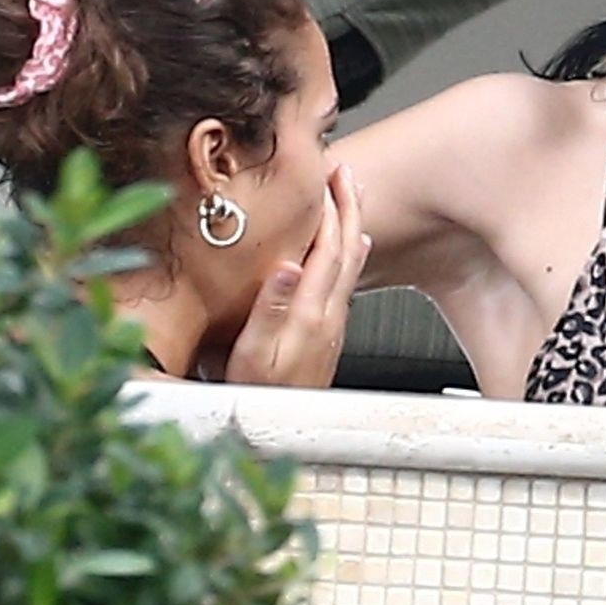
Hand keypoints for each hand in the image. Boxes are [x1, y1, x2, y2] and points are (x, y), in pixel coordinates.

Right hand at [223, 164, 368, 387]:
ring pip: (351, 263)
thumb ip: (271, 310)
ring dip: (353, 225)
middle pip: (348, 249)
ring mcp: (333, 323)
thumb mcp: (252, 355)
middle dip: (348, 207)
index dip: (328, 212)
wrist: (282, 432)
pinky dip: (351, 253)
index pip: (326, 250)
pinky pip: (347, 280)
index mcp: (310, 313)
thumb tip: (288, 267)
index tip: (325, 178)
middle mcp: (329, 315)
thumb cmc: (259, 397)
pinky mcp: (330, 332)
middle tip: (345, 173)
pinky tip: (353, 249)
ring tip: (353, 196)